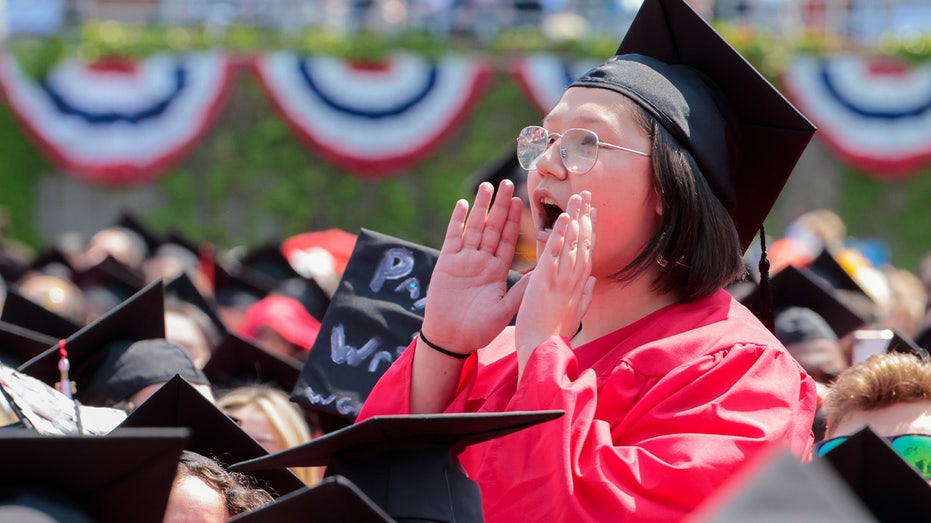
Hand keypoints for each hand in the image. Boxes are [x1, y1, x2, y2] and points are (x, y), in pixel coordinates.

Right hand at [420, 181, 528, 354]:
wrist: (451, 339)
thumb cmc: (478, 329)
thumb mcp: (506, 310)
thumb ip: (520, 290)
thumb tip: (542, 272)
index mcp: (497, 271)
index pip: (508, 240)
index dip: (515, 221)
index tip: (521, 201)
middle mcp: (481, 262)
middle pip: (493, 228)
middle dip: (500, 206)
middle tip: (507, 183)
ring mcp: (463, 261)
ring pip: (474, 228)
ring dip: (481, 207)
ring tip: (487, 186)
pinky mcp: (446, 263)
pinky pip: (453, 238)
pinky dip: (457, 222)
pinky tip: (462, 205)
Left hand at [515, 192, 594, 368]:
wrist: (541, 351)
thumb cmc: (552, 335)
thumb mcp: (574, 313)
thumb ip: (584, 294)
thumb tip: (592, 280)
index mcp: (579, 286)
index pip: (587, 251)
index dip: (591, 230)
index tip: (592, 212)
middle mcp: (575, 279)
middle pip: (584, 241)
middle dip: (586, 216)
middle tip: (587, 194)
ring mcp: (562, 279)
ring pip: (573, 243)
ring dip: (576, 218)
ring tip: (578, 196)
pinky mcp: (546, 280)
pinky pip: (555, 253)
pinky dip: (560, 234)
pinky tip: (564, 217)